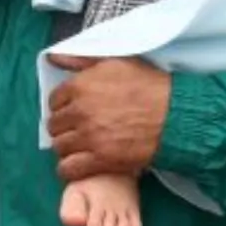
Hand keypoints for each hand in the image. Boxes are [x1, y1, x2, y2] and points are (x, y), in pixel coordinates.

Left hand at [45, 55, 171, 181]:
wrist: (174, 114)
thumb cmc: (148, 86)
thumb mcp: (115, 62)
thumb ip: (80, 60)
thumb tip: (52, 57)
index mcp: (80, 86)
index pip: (54, 100)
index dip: (64, 106)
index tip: (75, 110)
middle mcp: (80, 111)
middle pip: (54, 125)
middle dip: (64, 127)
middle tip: (79, 129)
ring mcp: (88, 137)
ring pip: (59, 147)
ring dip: (68, 147)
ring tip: (81, 146)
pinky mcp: (100, 159)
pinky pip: (68, 168)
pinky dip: (70, 168)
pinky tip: (80, 164)